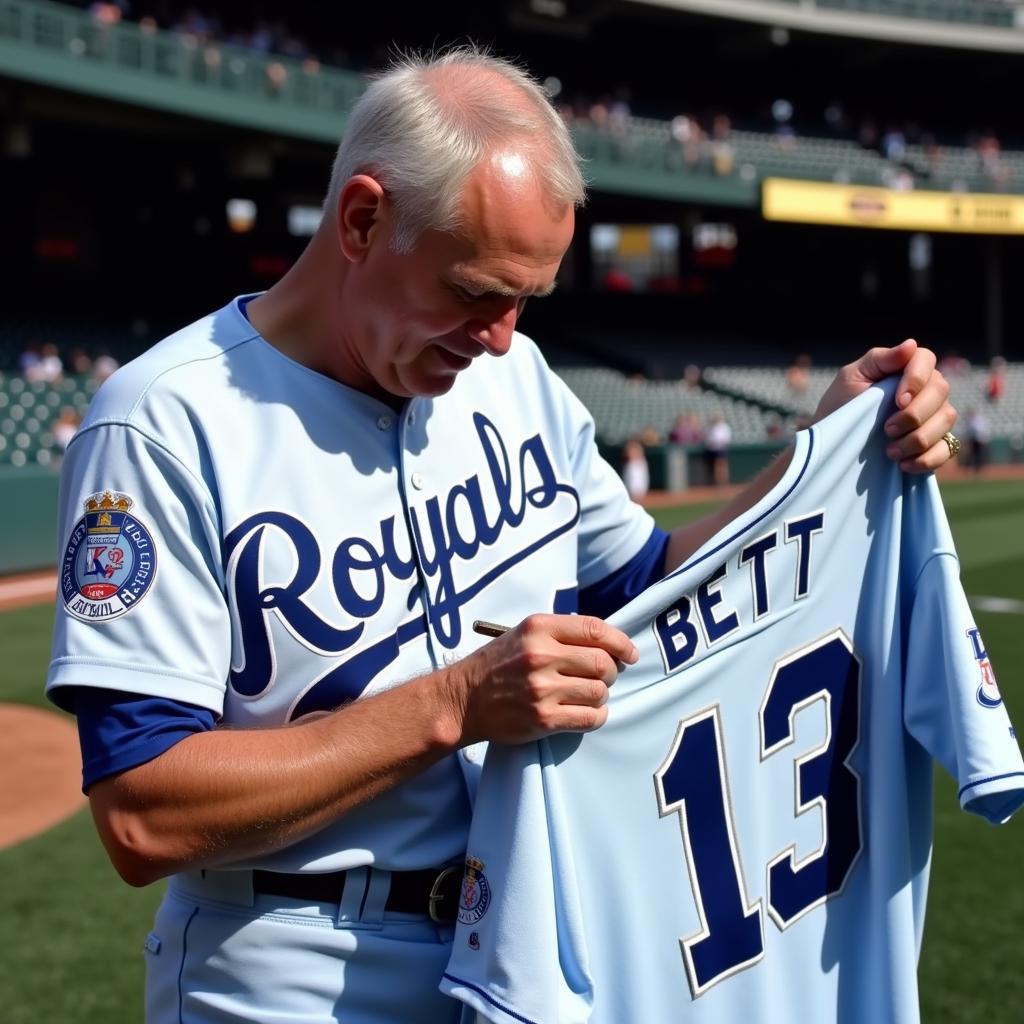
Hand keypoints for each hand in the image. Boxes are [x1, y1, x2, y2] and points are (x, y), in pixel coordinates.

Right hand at [442, 614, 639, 744]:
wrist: (462, 700)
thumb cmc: (496, 665)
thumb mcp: (523, 634)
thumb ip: (561, 633)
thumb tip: (608, 643)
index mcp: (538, 628)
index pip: (595, 630)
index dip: (621, 642)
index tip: (629, 653)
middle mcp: (541, 655)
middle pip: (603, 663)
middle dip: (610, 671)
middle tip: (602, 676)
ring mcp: (542, 688)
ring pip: (600, 691)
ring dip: (601, 695)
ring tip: (587, 694)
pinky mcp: (543, 718)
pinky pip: (590, 718)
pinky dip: (596, 716)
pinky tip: (586, 712)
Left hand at [812, 339, 955, 472]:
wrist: (834, 441)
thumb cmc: (840, 404)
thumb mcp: (851, 378)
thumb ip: (880, 360)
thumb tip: (910, 345)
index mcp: (906, 367)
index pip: (926, 360)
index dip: (917, 379)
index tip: (898, 400)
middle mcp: (926, 389)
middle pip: (941, 391)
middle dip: (914, 414)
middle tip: (886, 429)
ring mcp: (934, 416)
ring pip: (947, 419)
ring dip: (918, 439)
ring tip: (890, 451)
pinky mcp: (935, 443)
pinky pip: (948, 449)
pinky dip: (928, 459)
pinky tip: (904, 465)